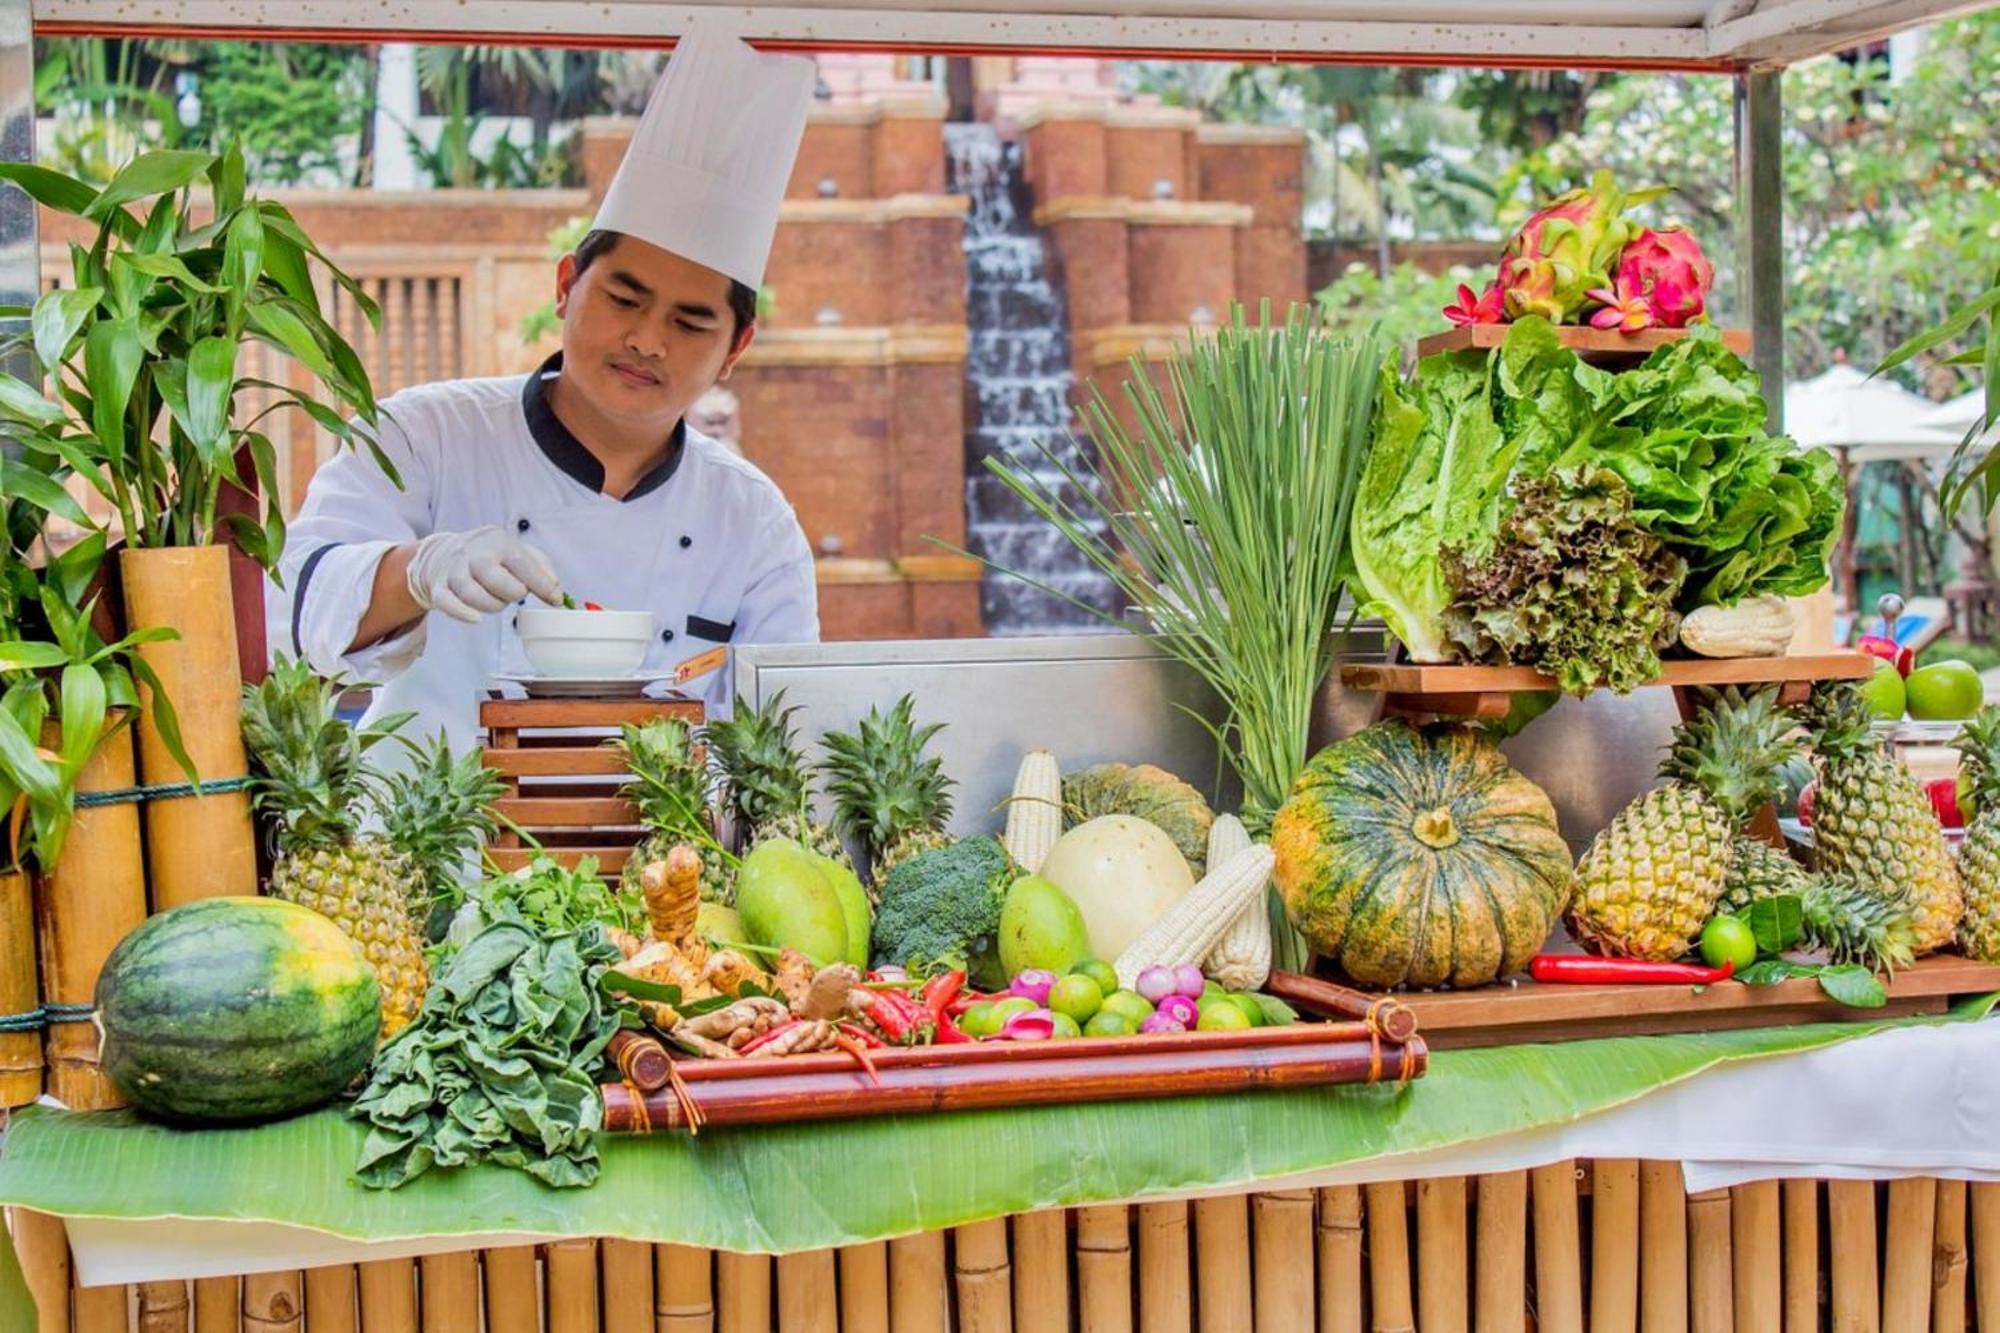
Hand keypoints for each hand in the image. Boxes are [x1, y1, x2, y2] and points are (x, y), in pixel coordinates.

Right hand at [405, 526, 561, 623]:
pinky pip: (446, 602)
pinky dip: (461, 613)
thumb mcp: (520, 552)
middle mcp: (474, 553)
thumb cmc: (492, 555)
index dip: (541, 584)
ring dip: (491, 605)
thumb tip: (556, 594)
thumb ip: (543, 569)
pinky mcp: (439, 586)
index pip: (521, 562)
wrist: (445, 552)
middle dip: (512, 593)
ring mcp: (453, 569)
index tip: (554, 599)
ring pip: (471, 593)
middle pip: (493, 577)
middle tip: (515, 593)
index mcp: (499, 542)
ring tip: (497, 601)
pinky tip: (476, 618)